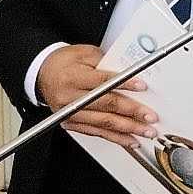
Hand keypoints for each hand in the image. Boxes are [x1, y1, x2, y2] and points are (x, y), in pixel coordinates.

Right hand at [35, 44, 156, 148]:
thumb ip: (106, 62)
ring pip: (103, 123)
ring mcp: (70, 114)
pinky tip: (129, 140)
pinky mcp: (71, 124)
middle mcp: (70, 98)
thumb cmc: (66, 62)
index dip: (125, 84)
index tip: (142, 87)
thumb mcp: (86, 53)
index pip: (103, 81)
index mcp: (73, 78)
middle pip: (106, 106)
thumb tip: (132, 72)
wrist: (42, 73)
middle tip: (150, 116)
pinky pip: (96, 132)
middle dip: (131, 112)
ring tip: (145, 131)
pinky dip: (114, 137)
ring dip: (127, 129)